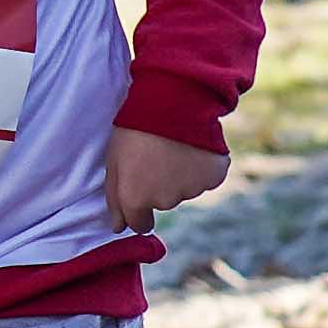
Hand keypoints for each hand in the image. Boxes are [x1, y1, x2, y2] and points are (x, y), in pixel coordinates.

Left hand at [103, 126, 230, 232]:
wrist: (172, 100)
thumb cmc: (136, 128)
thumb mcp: (113, 160)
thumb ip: (115, 198)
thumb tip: (118, 227)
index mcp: (136, 198)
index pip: (140, 224)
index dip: (139, 209)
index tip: (142, 189)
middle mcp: (165, 201)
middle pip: (163, 202)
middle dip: (160, 184)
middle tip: (156, 154)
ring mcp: (191, 190)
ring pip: (185, 188)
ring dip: (181, 173)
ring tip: (175, 145)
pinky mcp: (213, 177)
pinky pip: (206, 177)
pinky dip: (202, 166)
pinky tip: (194, 146)